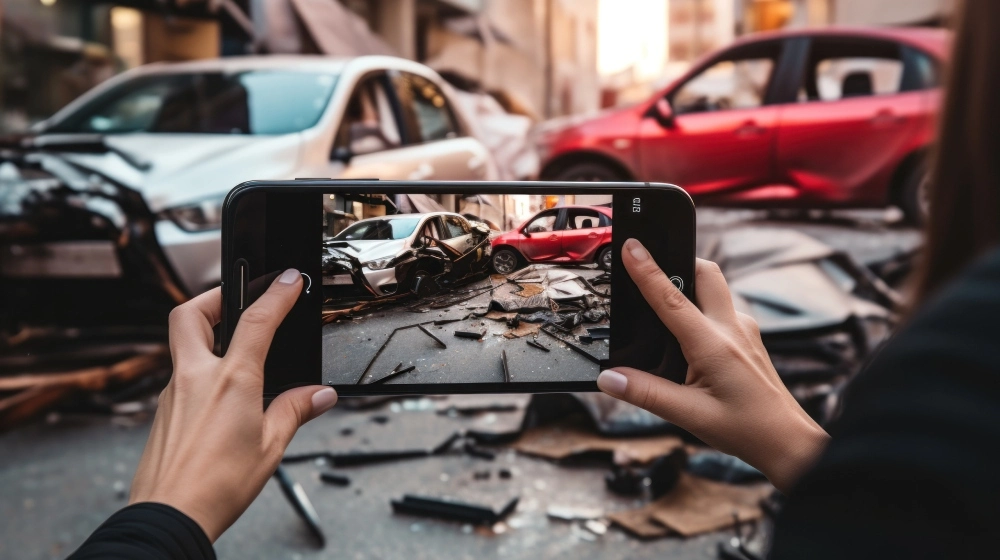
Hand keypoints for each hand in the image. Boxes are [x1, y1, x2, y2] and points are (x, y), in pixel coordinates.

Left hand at [129, 269, 337, 540]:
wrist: (169, 516)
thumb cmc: (216, 486)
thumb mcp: (271, 446)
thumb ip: (295, 411)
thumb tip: (319, 395)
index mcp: (231, 382)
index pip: (257, 320)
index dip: (278, 293)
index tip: (290, 279)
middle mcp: (196, 379)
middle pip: (192, 314)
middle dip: (216, 295)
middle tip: (239, 295)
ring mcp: (173, 394)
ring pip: (184, 344)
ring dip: (209, 333)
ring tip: (237, 344)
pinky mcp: (163, 412)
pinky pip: (182, 376)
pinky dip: (203, 369)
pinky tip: (222, 391)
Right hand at [597, 240, 828, 492]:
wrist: (788, 441)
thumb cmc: (747, 429)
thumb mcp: (689, 416)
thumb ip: (645, 394)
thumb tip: (610, 378)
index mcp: (714, 345)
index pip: (671, 299)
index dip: (646, 270)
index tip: (631, 246)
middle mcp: (732, 330)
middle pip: (705, 273)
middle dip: (679, 259)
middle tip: (652, 260)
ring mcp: (744, 331)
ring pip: (715, 289)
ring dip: (690, 285)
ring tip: (664, 301)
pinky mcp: (749, 338)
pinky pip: (722, 309)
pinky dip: (701, 309)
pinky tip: (690, 335)